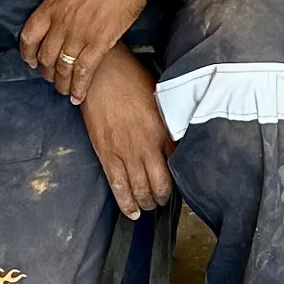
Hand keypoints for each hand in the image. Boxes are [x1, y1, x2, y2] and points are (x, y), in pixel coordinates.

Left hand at [18, 0, 151, 102]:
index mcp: (52, 5)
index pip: (29, 35)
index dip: (26, 52)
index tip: (29, 59)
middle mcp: (63, 23)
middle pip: (45, 56)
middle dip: (45, 71)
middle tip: (49, 76)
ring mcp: (81, 35)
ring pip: (63, 68)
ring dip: (61, 82)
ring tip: (64, 88)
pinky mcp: (101, 43)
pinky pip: (85, 71)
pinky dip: (80, 87)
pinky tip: (78, 95)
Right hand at [79, 44, 175, 218]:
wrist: (101, 71)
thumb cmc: (130, 77)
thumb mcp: (160, 96)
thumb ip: (168, 120)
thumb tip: (176, 136)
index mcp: (163, 128)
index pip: (178, 163)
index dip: (181, 177)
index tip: (181, 182)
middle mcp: (146, 145)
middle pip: (160, 184)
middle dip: (164, 197)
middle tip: (164, 200)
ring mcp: (125, 151)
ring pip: (140, 189)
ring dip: (147, 203)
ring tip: (149, 206)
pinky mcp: (106, 154)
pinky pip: (117, 186)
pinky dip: (126, 203)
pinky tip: (132, 213)